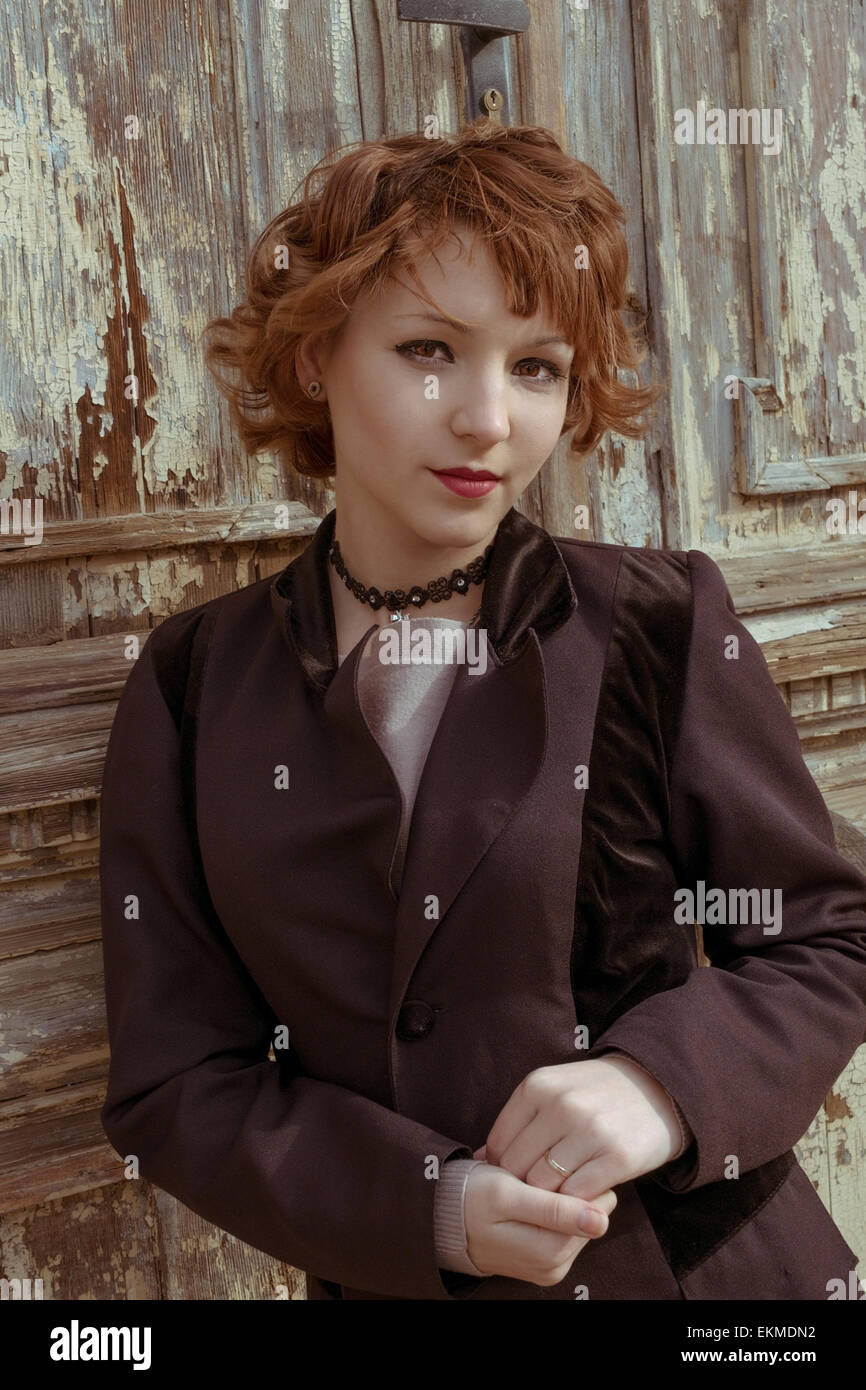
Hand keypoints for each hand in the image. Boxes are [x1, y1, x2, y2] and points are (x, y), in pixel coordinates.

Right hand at [463, 1162, 617, 1285]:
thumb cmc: (471, 1197)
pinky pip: (565, 1227)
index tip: (555, 1161)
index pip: (596, 1210)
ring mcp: (549, 1266)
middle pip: (590, 1217)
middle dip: (571, 1189)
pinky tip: (532, 1193)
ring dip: (562, 1196)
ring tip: (531, 1181)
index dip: (580, 1179)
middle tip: (538, 1169)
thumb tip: (602, 1223)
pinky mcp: (544, 1259)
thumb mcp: (508, 1195)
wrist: (441, 1216)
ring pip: (580, 1220)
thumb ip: (554, 1210)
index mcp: (548, 1253)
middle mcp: (554, 1267)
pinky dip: (554, 1207)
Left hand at [472, 1056, 682, 1199]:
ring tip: (560, 1192)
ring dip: (549, 1197)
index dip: (502, 1167)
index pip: (499, 1144)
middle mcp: (561, 1105)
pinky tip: (583, 1193)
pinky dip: (575, 1202)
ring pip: (544, 1186)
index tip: (515, 1176)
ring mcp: (591, 1131)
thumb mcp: (554, 1089)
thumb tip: (477, 1159)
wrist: (658, 1086)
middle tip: (537, 1191)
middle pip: (518, 1168)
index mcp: (539, 1086)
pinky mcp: (618, 1157)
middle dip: (522, 1186)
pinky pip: (578, 1196)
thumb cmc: (596, 1093)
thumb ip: (519, 1120)